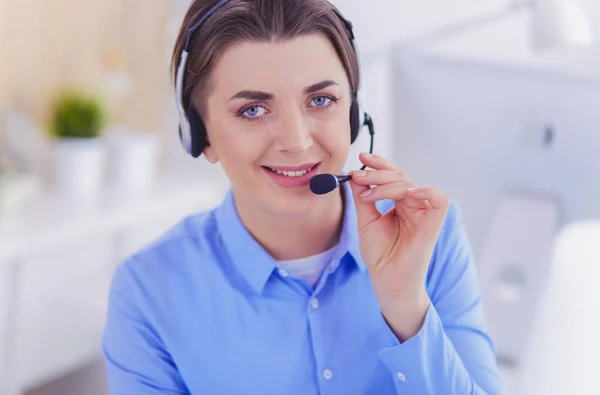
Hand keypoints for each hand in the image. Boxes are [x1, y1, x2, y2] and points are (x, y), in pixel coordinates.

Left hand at [349, 153, 450, 340]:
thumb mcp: (366, 221)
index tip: (361, 159)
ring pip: (411, 184)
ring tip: (369, 195)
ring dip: (388, 184)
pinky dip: (425, 191)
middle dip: (378, 173)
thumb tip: (355, 174)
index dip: (379, 165)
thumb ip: (363, 198)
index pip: (392, 176)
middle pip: (401, 176)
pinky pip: (439, 199)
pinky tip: (406, 194)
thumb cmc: (380, 254)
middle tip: (359, 175)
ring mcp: (424, 213)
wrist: (387, 280)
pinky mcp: (434, 223)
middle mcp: (413, 205)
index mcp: (400, 204)